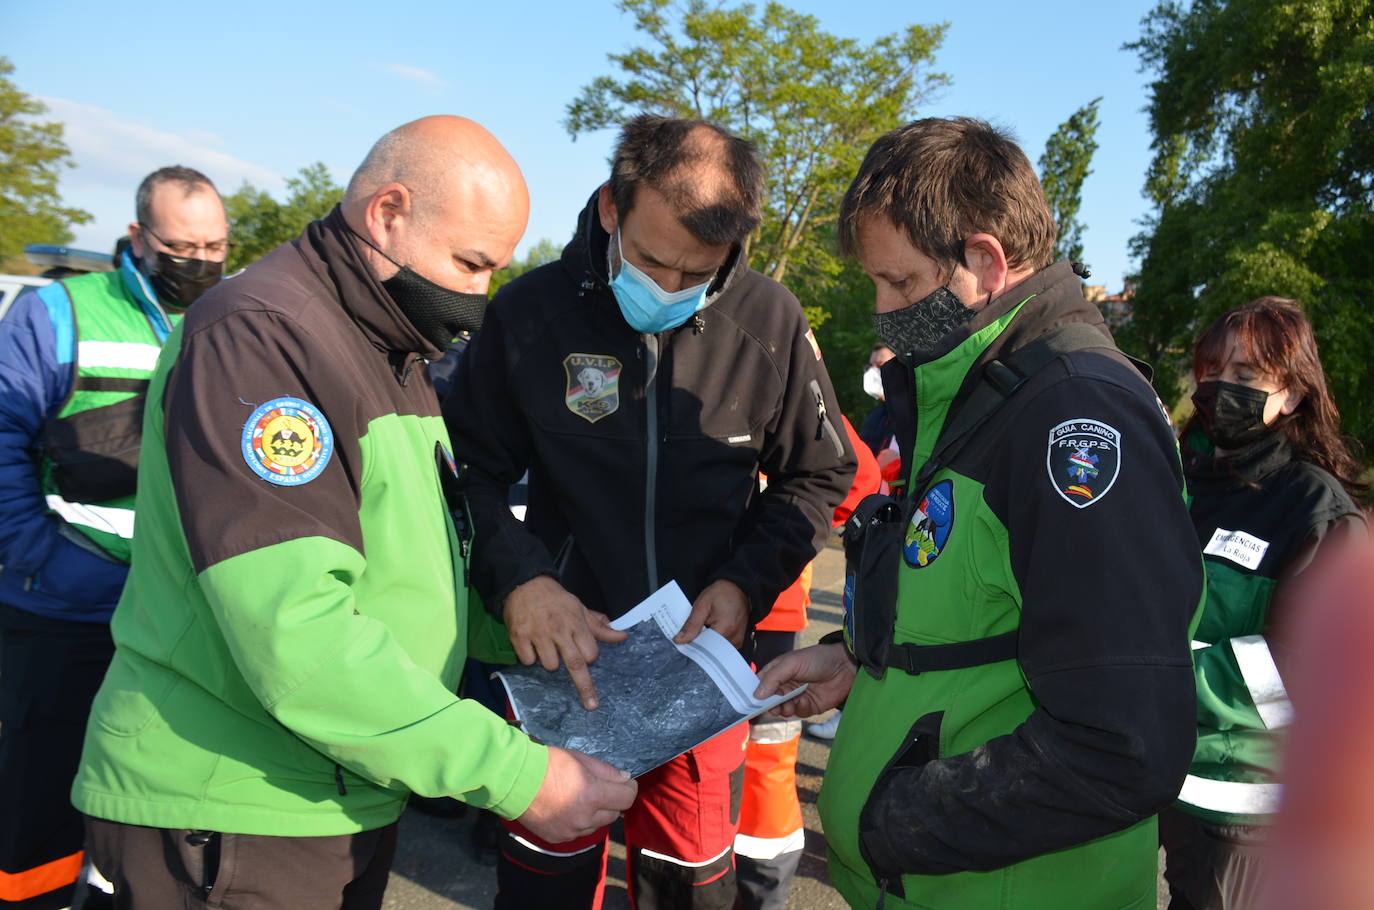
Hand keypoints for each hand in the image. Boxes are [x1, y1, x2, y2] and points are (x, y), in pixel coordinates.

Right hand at [504, 575, 625, 709]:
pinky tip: (530, 643)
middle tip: (591, 705)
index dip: (590, 658)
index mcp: (576, 624)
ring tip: (546, 645)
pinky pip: (528, 661)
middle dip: (585, 687)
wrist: (526, 584)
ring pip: (550, 666)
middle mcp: (559, 630)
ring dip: (550, 662)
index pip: (591, 653)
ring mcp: (539, 634)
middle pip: (575, 664)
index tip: (586, 657)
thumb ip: (599, 627)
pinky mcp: (520, 637)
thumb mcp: (580, 609)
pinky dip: (529, 657)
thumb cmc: (556, 600)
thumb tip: (622, 637)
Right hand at [516, 747, 637, 843]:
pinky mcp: (559, 838)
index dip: (629, 788)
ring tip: (580, 797)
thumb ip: (606, 771)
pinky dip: (579, 822)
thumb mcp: (580, 759)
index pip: (627, 798)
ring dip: (595, 813)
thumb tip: (624, 779)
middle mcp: (584, 817)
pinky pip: (579, 832)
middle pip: (614, 813)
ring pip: (597, 825)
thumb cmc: (547, 764)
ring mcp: (571, 831)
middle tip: (600, 787)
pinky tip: (566, 808)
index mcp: (592, 795)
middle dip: (611, 800)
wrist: (513, 780)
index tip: (625, 782)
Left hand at [675, 579, 748, 647]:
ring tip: (705, 629)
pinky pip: (722, 647)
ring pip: (716, 650)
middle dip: (700, 644)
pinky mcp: (738, 640)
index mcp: (725, 628)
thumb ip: (691, 624)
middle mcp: (734, 638)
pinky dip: (715, 642)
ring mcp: (738, 640)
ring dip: (708, 643)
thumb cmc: (721, 593)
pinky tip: (711, 631)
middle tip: (694, 632)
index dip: (692, 646)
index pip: (704, 648)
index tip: (684, 642)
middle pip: (711, 651)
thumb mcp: (702, 605)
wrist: (736, 588)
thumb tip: (679, 640)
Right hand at [754, 643, 855, 716]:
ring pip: (782, 709)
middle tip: (774, 705)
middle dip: (770, 705)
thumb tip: (757, 695)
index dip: (755, 694)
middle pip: (769, 700)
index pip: (760, 685)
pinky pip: (798, 713)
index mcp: (778, 671)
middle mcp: (785, 685)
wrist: (845, 667)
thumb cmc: (817, 659)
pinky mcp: (809, 706)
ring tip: (789, 704)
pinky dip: (800, 709)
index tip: (752, 702)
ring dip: (784, 709)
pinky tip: (805, 701)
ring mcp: (796, 696)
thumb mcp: (792, 663)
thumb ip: (774, 677)